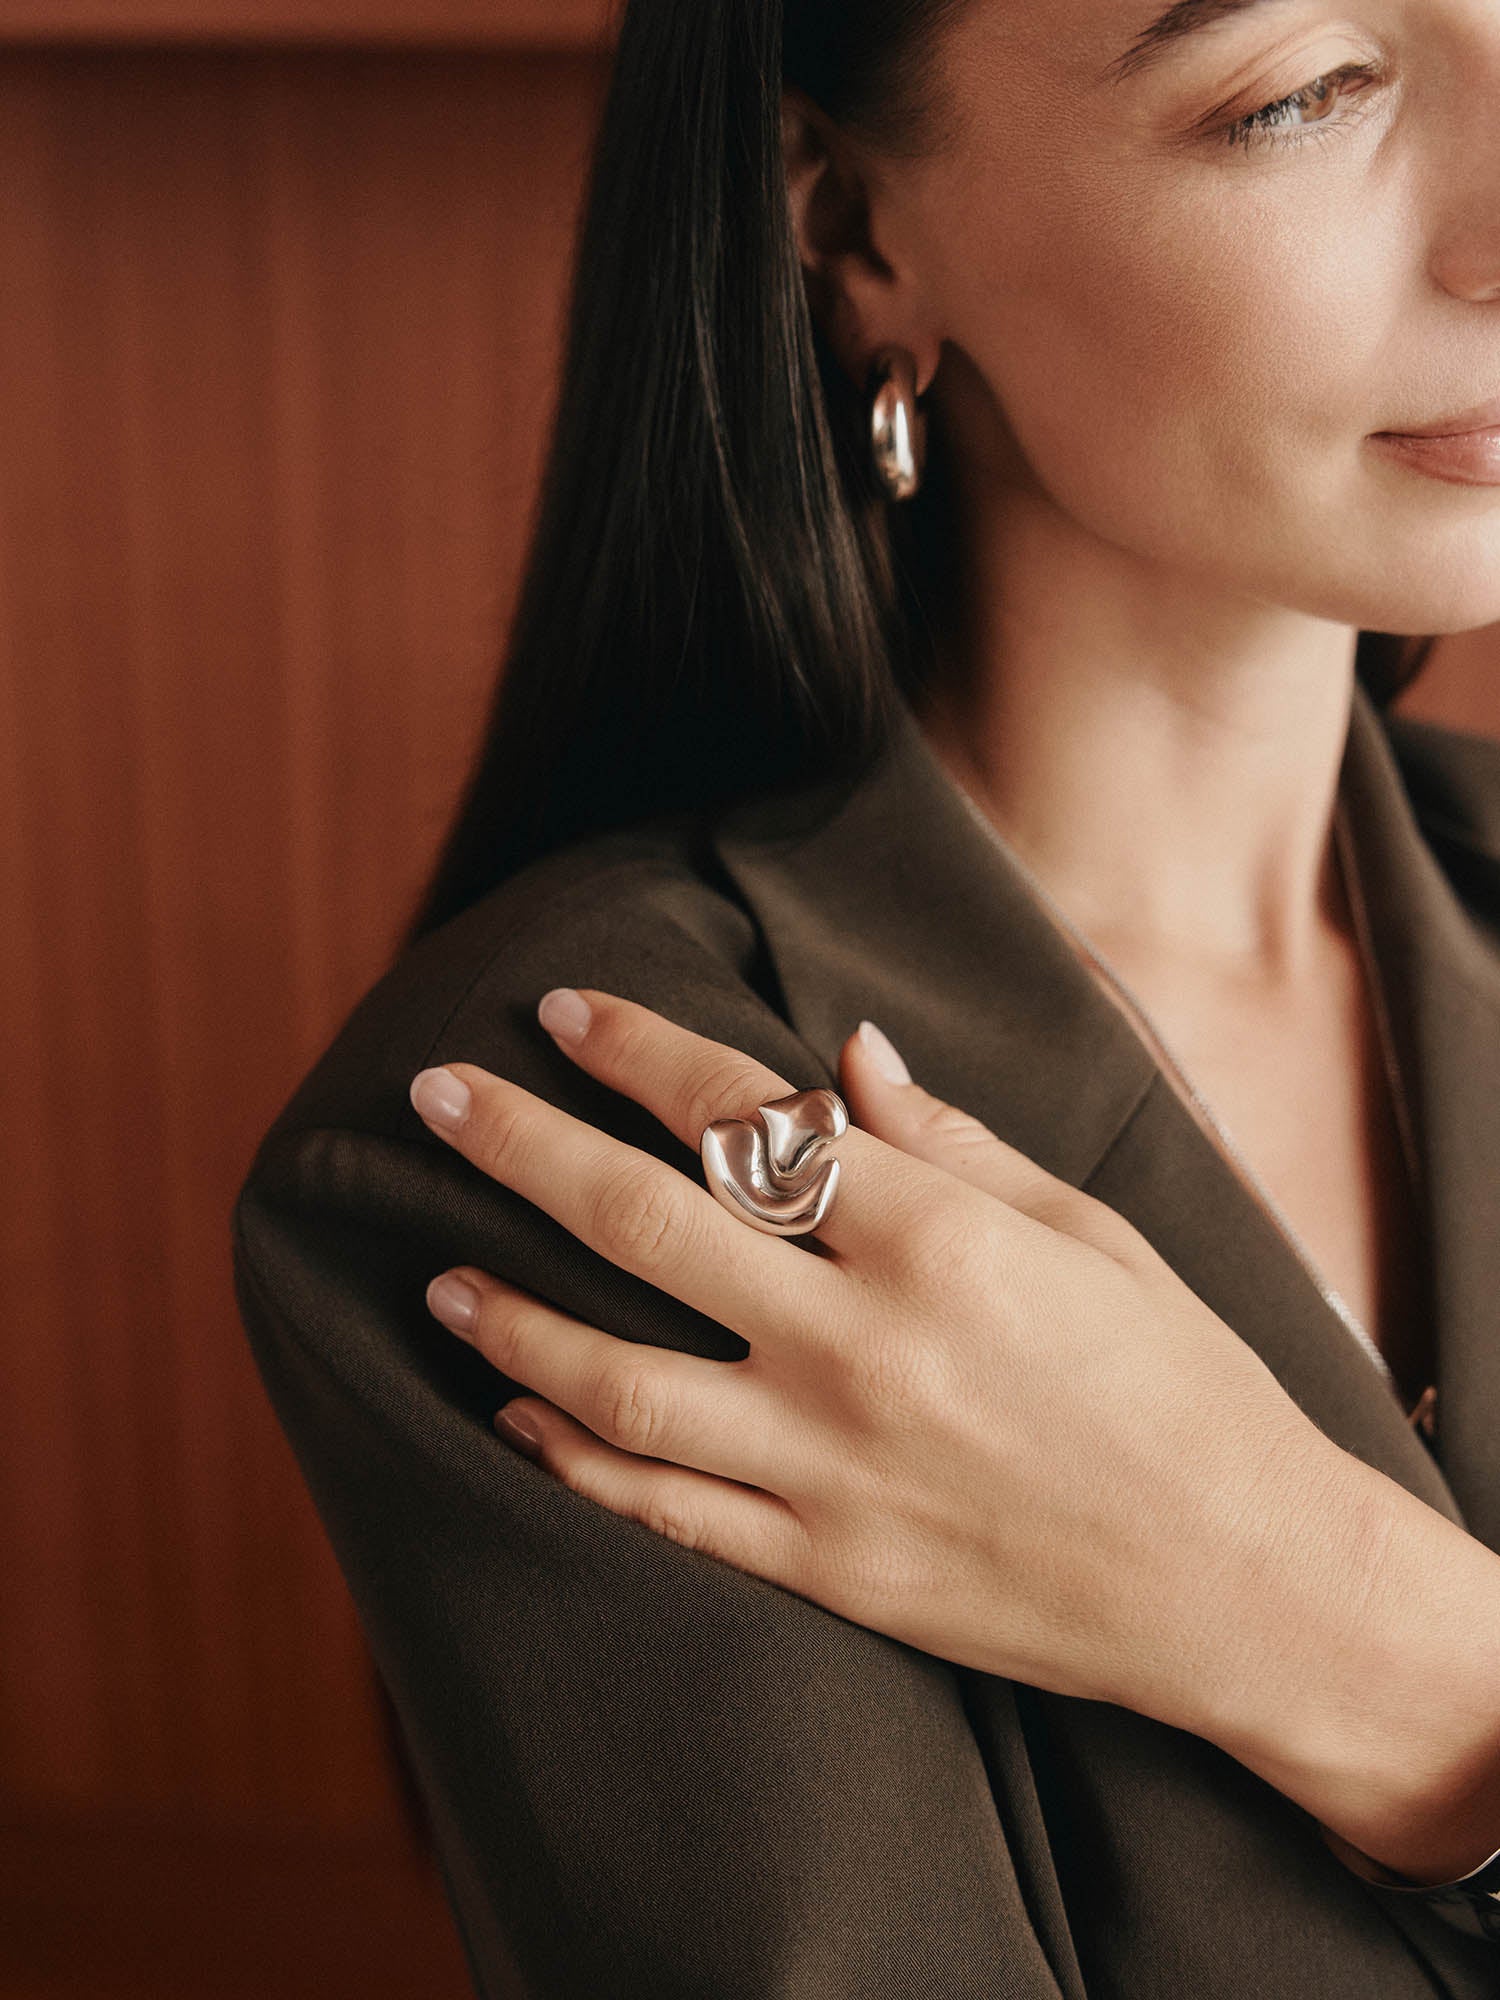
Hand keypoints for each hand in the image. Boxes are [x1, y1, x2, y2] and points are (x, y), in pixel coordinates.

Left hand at [408, 985, 1361, 1750]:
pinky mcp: (828, 1569)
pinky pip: (664, 1513)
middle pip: (643, 1225)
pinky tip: (516, 1415)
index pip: (744, 1120)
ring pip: (620, 1383)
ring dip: (514, 1318)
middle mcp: (865, 1350)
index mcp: (939, 1242)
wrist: (1248, 1585)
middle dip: (521, 1147)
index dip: (638, 1053)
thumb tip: (844, 1056)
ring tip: (436, 1277)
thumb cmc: (1183, 1384)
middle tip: (435, 1096)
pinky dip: (574, 1461)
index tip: (562, 1009)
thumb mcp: (1090, 1231)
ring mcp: (834, 1471)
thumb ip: (954, 1141)